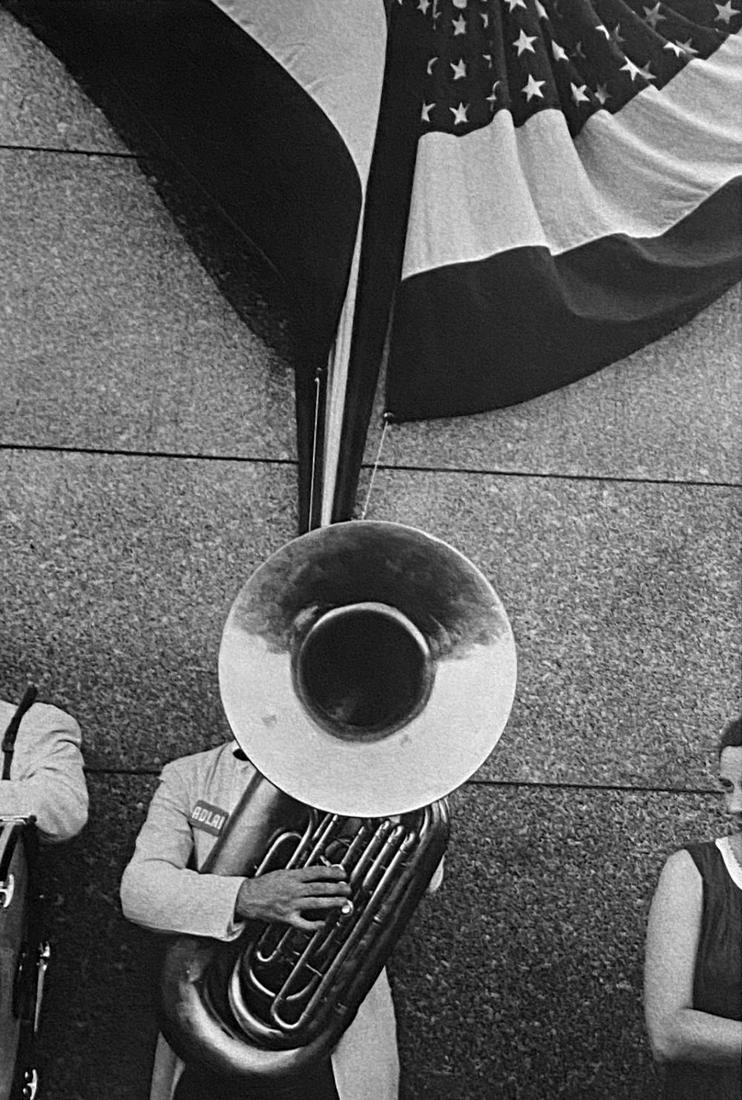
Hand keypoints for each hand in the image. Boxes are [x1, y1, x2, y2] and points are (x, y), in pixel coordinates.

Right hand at [235, 865, 351, 930]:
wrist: (247, 898)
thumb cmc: (264, 885)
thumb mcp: (282, 873)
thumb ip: (299, 875)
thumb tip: (317, 874)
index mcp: (292, 876)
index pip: (316, 872)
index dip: (332, 872)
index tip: (342, 873)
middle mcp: (293, 890)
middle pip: (320, 888)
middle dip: (336, 888)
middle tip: (347, 888)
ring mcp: (291, 904)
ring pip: (316, 903)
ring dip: (332, 903)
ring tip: (343, 902)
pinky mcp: (287, 918)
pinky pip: (303, 923)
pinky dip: (314, 924)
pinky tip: (323, 923)